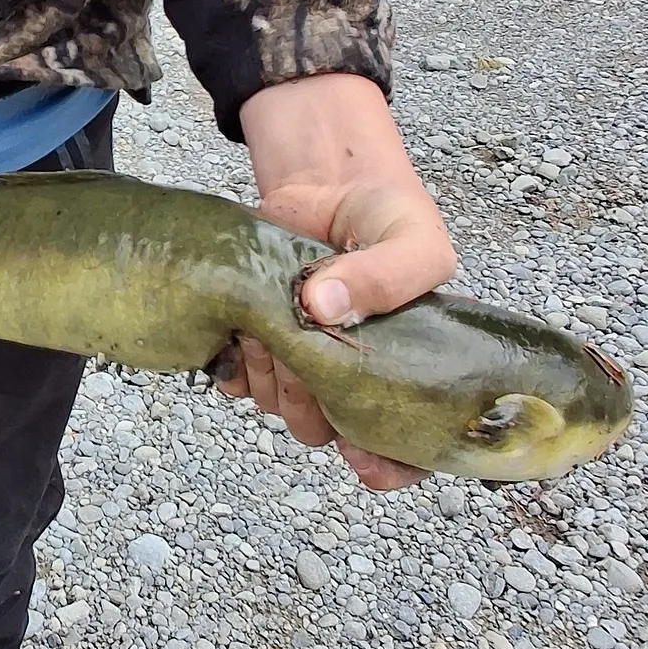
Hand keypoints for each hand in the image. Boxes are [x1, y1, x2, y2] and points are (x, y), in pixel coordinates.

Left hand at [219, 72, 456, 489]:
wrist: (330, 183)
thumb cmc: (387, 219)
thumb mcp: (413, 240)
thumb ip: (385, 275)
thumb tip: (320, 307)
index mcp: (406, 374)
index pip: (408, 451)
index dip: (388, 466)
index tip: (359, 454)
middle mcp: (352, 380)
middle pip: (326, 430)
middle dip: (311, 398)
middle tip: (309, 344)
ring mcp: (301, 362)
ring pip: (277, 406)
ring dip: (272, 372)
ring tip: (278, 322)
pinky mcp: (256, 339)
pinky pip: (236, 378)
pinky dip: (234, 361)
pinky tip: (245, 330)